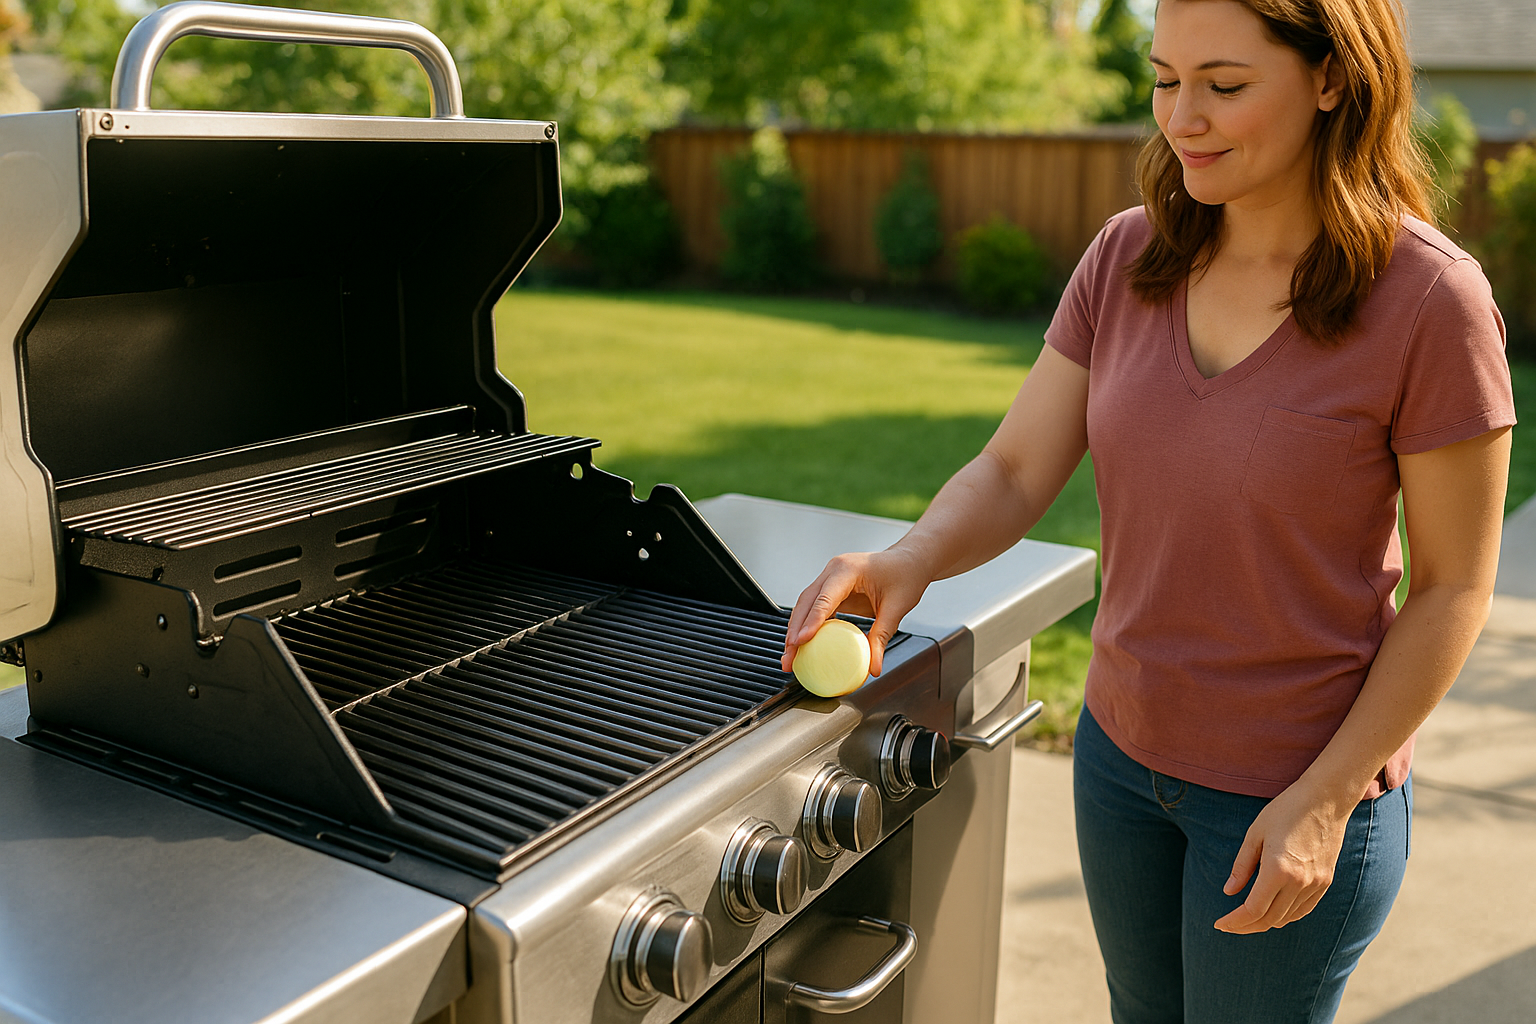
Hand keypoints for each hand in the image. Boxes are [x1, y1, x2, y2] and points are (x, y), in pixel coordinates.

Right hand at [780, 548, 930, 675]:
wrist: (909, 561)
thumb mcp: (896, 608)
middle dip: (794, 631)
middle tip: (790, 656)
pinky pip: (815, 607)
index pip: (824, 598)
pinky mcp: (832, 587)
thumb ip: (881, 638)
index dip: (811, 622)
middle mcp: (834, 570)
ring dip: (796, 629)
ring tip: (791, 656)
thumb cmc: (905, 575)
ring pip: (805, 604)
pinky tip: (804, 644)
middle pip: (806, 602)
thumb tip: (873, 667)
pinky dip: (807, 625)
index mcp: (848, 570)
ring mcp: (830, 577)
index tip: (800, 641)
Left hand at [1213, 779, 1352, 933]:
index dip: (1234, 921)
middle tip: (1229, 925)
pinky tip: (1272, 911)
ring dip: (1265, 922)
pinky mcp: (1326, 882)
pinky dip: (1285, 916)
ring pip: (1286, 918)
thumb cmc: (1285, 810)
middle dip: (1246, 926)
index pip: (1253, 910)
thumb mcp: (1255, 834)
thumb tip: (1229, 891)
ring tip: (1247, 918)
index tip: (1219, 924)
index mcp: (1277, 870)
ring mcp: (1315, 884)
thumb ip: (1242, 866)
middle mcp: (1299, 882)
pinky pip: (1303, 910)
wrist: (1325, 800)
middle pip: (1269, 919)